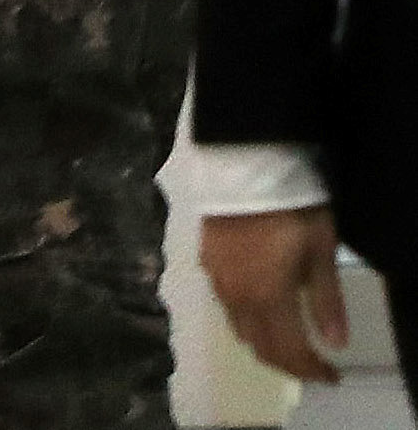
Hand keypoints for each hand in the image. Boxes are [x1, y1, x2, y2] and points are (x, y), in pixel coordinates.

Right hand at [203, 207, 348, 383]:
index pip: (288, 350)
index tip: (331, 375)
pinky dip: (247, 321)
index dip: (310, 369)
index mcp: (267, 297)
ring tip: (289, 341)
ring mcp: (217, 280)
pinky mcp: (206, 263)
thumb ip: (326, 299)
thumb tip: (335, 342)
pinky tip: (261, 308)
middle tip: (312, 365)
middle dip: (288, 363)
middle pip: (259, 346)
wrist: (241, 165)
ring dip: (265, 344)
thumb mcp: (321, 250)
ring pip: (240, 329)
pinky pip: (226, 307)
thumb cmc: (291, 208)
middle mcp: (237, 297)